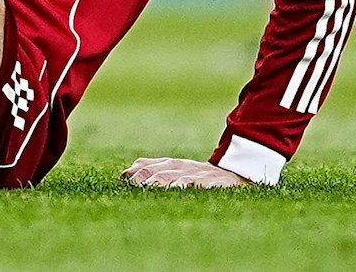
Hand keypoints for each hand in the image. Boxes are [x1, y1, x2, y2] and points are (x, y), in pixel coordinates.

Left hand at [122, 158, 251, 188]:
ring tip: (153, 189)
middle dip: (147, 179)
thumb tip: (124, 174)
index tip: (125, 181)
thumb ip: (150, 168)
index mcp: (170, 165)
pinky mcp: (215, 183)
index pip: (149, 167)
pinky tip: (184, 190)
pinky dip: (195, 186)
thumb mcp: (172, 169)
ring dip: (165, 183)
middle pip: (161, 173)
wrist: (231, 174)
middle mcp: (182, 168)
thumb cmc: (196, 174)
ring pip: (179, 179)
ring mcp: (198, 175)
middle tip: (135, 187)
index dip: (137, 174)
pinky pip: (205, 185)